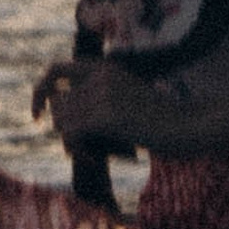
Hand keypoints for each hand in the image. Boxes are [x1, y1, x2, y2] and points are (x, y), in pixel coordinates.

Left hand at [31, 54, 168, 158]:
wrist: (190, 126)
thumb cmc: (160, 122)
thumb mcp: (124, 102)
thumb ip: (94, 103)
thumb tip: (55, 120)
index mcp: (105, 68)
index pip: (54, 71)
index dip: (40, 93)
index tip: (38, 116)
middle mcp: (102, 76)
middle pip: (56, 105)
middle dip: (64, 131)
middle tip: (83, 151)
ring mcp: (105, 93)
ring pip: (60, 121)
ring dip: (71, 144)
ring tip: (93, 156)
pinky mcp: (108, 115)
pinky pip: (71, 134)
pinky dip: (76, 150)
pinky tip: (94, 160)